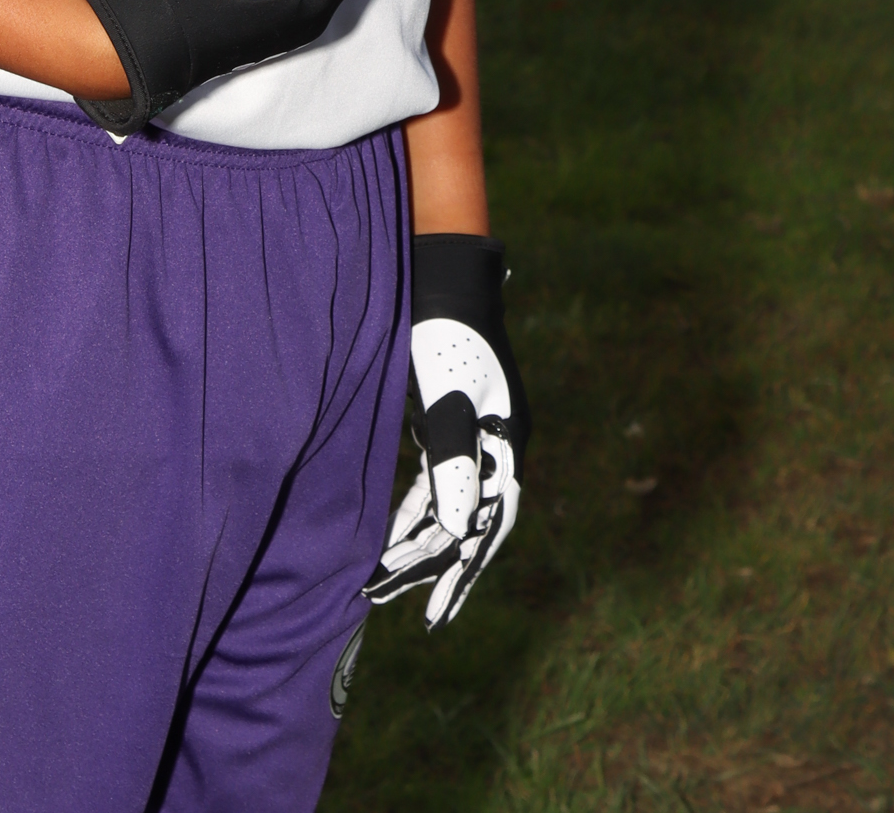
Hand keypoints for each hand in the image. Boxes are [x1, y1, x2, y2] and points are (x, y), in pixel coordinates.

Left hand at [365, 234, 526, 626]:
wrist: (441, 278)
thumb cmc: (443, 334)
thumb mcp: (446, 397)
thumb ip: (452, 460)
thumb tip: (457, 529)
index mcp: (506, 446)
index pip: (483, 528)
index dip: (458, 574)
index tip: (433, 614)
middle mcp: (498, 448)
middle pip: (466, 523)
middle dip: (431, 566)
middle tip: (391, 600)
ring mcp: (478, 435)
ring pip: (449, 505)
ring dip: (419, 540)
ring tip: (386, 576)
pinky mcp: (452, 423)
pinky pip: (438, 481)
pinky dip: (417, 508)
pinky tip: (397, 532)